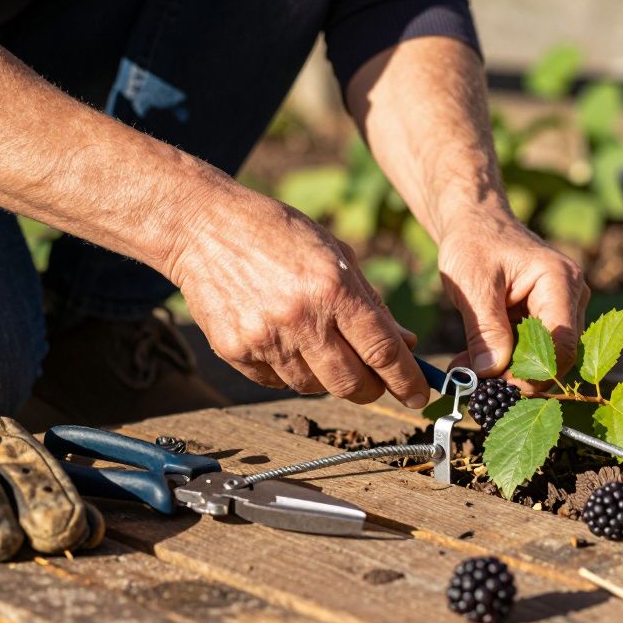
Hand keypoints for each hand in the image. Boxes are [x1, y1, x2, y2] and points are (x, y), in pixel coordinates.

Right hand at [168, 182, 430, 407]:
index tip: (418, 395)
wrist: (203, 227)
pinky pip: (276, 382)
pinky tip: (284, 341)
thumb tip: (404, 345)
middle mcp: (300, 318)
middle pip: (351, 384)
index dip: (407, 381)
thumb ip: (372, 302)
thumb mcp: (335, 254)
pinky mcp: (235, 352)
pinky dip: (290, 371)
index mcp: (333, 288)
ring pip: (313, 387)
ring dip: (327, 378)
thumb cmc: (278, 233)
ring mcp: (264, 339)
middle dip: (371, 389)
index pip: (382, 351)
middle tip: (375, 382)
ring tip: (319, 345)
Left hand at [438, 208, 589, 390]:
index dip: (536, 374)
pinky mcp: (545, 317)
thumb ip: (485, 329)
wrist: (475, 224)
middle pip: (556, 355)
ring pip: (541, 356)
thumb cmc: (474, 243)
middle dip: (516, 375)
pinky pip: (529, 349)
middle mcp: (570, 296)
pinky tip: (472, 363)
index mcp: (560, 281)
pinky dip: (502, 360)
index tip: (501, 390)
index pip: (563, 343)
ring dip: (505, 370)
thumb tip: (491, 372)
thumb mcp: (473, 284)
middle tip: (475, 386)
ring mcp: (560, 308)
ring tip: (464, 372)